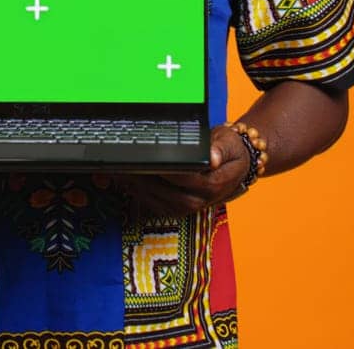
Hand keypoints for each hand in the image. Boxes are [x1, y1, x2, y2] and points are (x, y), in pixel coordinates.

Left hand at [112, 126, 252, 217]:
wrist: (236, 166)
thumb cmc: (230, 151)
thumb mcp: (229, 144)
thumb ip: (220, 149)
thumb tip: (212, 158)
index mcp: (212, 185)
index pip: (181, 177)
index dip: (160, 169)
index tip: (143, 158)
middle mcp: (199, 200)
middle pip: (164, 191)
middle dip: (140, 178)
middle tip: (121, 164)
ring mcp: (188, 207)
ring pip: (156, 200)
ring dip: (135, 186)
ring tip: (118, 170)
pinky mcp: (178, 208)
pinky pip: (154, 204)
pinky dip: (138, 194)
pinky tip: (125, 181)